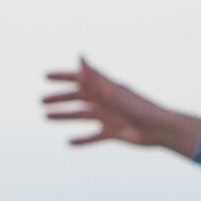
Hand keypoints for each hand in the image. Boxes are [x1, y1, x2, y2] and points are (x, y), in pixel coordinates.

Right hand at [42, 59, 187, 151]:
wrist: (158, 129)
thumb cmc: (137, 107)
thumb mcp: (112, 90)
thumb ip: (94, 76)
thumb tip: (80, 57)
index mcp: (105, 87)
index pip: (80, 79)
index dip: (63, 77)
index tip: (45, 77)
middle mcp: (105, 100)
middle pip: (78, 98)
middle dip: (60, 98)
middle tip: (42, 101)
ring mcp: (108, 116)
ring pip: (81, 116)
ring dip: (64, 116)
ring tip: (46, 117)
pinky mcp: (112, 132)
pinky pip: (93, 136)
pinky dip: (82, 140)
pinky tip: (69, 143)